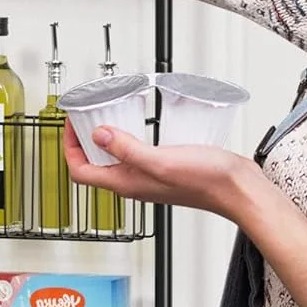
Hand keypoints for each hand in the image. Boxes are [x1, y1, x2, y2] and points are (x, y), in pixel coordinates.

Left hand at [63, 121, 251, 220]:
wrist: (237, 190)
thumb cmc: (205, 181)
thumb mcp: (159, 160)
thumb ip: (127, 148)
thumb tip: (97, 135)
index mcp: (127, 183)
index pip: (81, 172)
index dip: (69, 148)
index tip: (70, 124)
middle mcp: (134, 182)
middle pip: (93, 165)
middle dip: (83, 141)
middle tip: (84, 117)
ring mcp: (148, 177)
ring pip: (114, 159)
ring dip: (104, 138)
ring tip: (104, 116)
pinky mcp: (163, 168)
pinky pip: (134, 154)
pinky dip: (127, 138)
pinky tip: (137, 123)